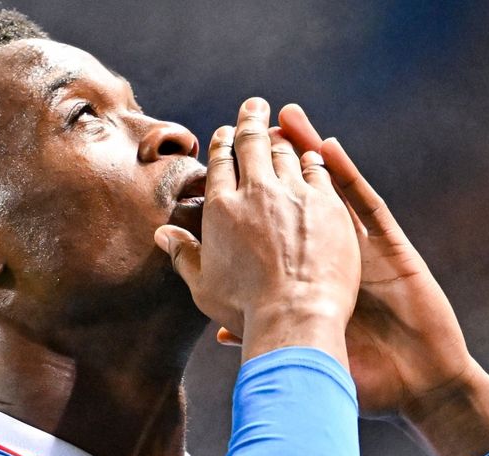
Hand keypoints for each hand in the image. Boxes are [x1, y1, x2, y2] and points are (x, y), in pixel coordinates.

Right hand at [156, 97, 359, 364]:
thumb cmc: (246, 309)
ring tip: (281, 129)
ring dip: (281, 137)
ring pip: (286, 152)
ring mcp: (294, 193)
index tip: (224, 132)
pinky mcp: (327, 203)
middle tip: (253, 105)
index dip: (222, 142)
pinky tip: (312, 155)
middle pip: (251, 143)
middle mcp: (255, 191)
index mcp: (221, 208)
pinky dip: (312, 158)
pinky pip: (318, 169)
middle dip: (251, 120)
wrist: (295, 318)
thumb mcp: (203, 286)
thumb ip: (183, 255)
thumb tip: (162, 234)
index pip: (219, 162)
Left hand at [219, 104, 488, 455]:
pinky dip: (346, 178)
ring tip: (284, 118)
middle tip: (246, 123)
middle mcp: (335, 258)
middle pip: (298, 198)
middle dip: (276, 162)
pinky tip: (327, 151)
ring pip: (330, 192)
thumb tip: (221, 332)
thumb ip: (268, 335)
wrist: (418, 386)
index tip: (224, 168)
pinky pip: (366, 207)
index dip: (254, 199)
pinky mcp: (390, 248)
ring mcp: (363, 249)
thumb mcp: (311, 354)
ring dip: (308, 153)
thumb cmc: (366, 379)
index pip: (277, 230)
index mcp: (313, 280)